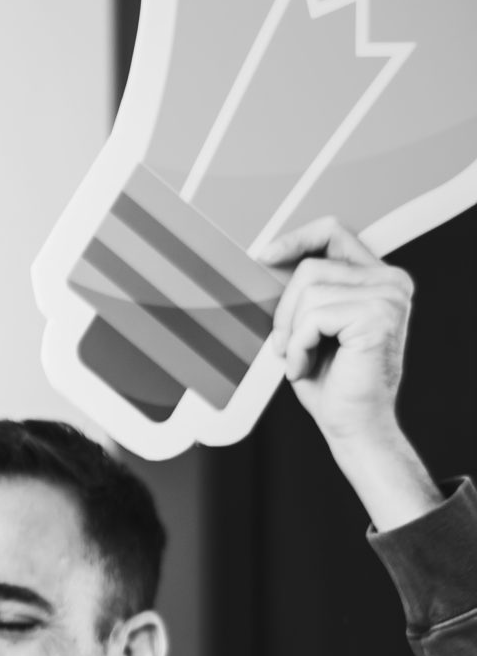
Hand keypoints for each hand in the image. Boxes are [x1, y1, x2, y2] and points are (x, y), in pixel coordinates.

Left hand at [259, 219, 412, 444]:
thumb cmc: (330, 379)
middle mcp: (390, 281)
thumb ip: (306, 290)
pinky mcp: (378, 315)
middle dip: (286, 310)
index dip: (297, 238)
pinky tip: (306, 366)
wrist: (353, 422)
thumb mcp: (312, 324)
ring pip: (309, 291)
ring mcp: (388, 296)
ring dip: (291, 331)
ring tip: (302, 359)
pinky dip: (298, 345)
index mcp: (377, 278)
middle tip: (287, 346)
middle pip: (311, 267)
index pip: (334, 233)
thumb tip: (265, 258)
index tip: (264, 255)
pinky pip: (313, 317)